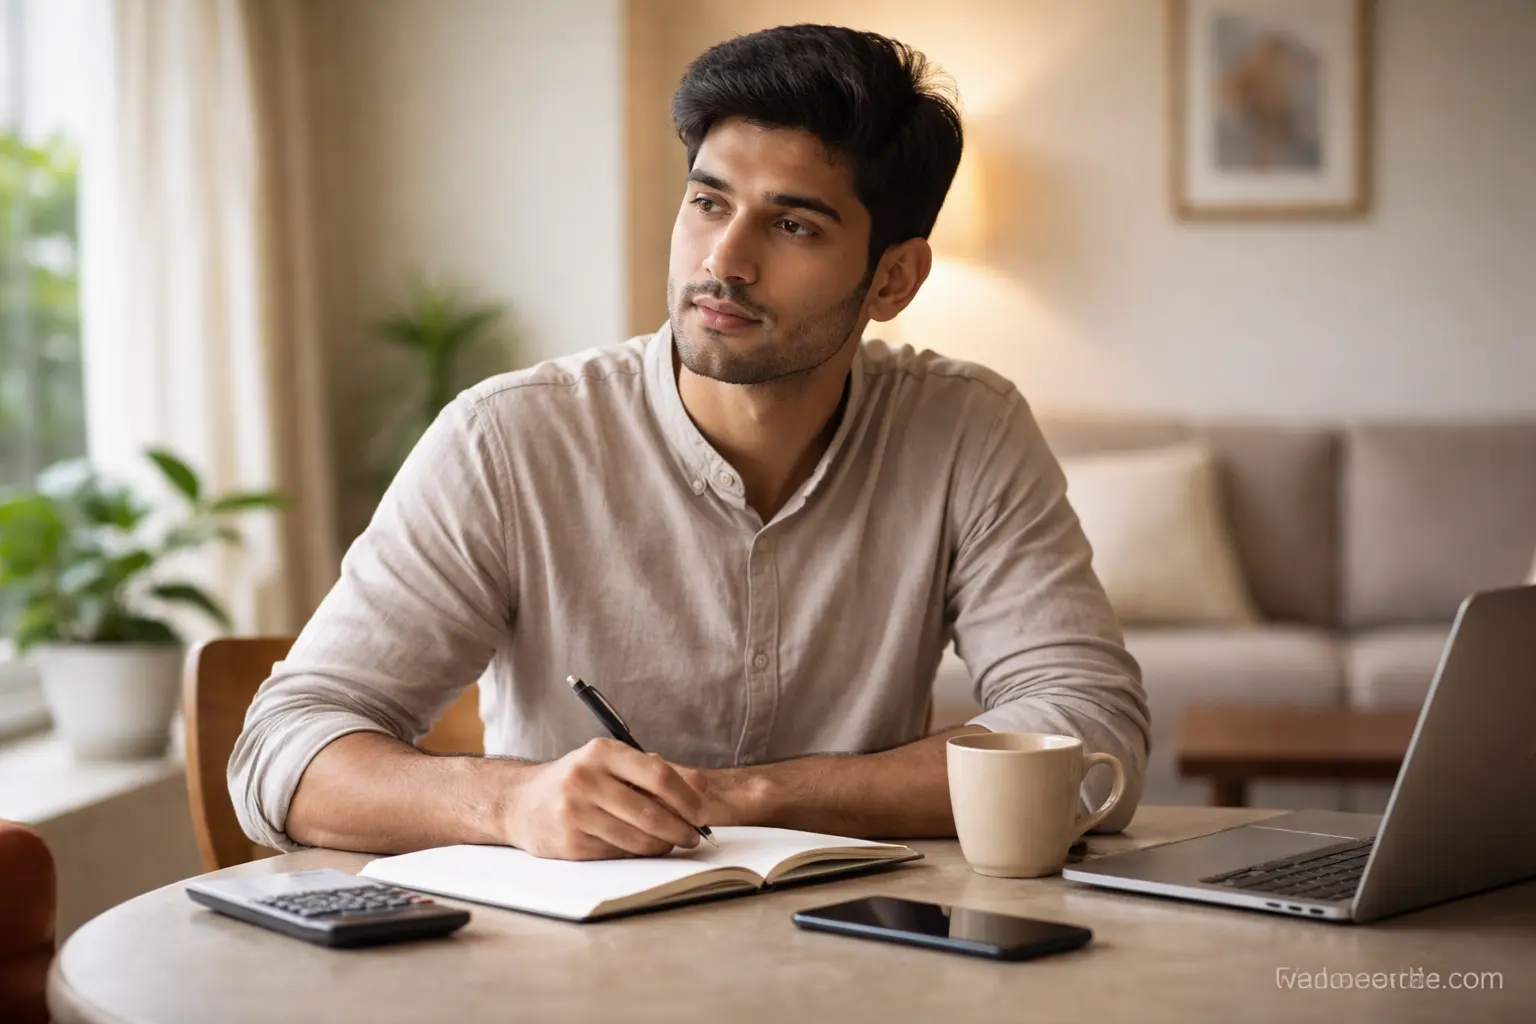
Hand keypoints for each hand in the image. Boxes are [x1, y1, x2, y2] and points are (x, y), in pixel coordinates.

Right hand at [504, 738, 707, 859]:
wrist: (521, 802)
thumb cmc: (578, 780)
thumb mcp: (611, 762)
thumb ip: (655, 770)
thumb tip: (701, 786)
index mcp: (602, 752)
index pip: (658, 775)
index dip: (687, 798)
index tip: (702, 812)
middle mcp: (586, 779)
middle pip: (650, 811)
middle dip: (681, 828)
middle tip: (694, 836)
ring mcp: (575, 812)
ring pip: (636, 838)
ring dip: (663, 845)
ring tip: (672, 843)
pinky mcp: (570, 843)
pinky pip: (617, 853)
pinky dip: (637, 854)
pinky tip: (642, 847)